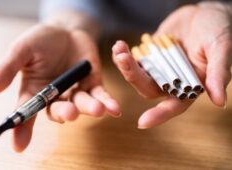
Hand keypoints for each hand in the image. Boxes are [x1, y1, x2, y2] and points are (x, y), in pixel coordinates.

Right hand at [0, 24, 119, 151]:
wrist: (68, 29)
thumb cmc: (42, 40)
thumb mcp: (22, 50)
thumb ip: (7, 69)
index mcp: (35, 91)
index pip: (27, 112)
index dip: (21, 129)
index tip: (18, 145)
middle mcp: (55, 96)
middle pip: (58, 111)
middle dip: (64, 113)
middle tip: (69, 113)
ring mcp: (75, 91)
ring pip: (81, 105)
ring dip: (89, 108)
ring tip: (98, 109)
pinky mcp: (93, 85)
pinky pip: (100, 96)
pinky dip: (107, 103)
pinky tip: (114, 109)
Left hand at [112, 3, 231, 128]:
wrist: (202, 13)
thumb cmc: (217, 30)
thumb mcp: (221, 48)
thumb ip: (219, 72)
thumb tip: (220, 102)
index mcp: (190, 85)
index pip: (175, 105)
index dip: (160, 114)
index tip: (142, 123)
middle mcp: (172, 81)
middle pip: (149, 88)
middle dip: (133, 76)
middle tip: (123, 59)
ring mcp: (159, 69)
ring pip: (138, 75)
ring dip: (125, 65)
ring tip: (119, 49)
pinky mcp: (150, 57)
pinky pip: (135, 61)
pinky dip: (125, 55)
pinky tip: (119, 47)